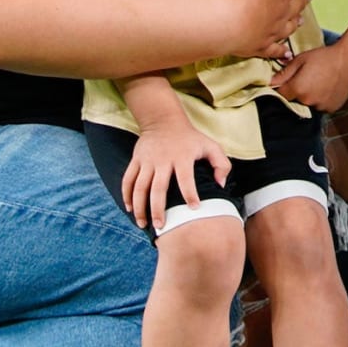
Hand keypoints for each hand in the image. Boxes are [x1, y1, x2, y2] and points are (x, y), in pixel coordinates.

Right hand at [122, 115, 231, 229]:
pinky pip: (128, 179)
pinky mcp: (136, 160)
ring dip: (140, 207)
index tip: (193, 209)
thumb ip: (221, 165)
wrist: (163, 120)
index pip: (186, 178)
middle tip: (161, 226)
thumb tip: (220, 185)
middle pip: (157, 188)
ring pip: (140, 187)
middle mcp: (163, 160)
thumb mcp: (210, 146)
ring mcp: (147, 160)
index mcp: (182, 157)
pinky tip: (130, 209)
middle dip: (158, 208)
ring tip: (143, 224)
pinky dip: (126, 195)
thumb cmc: (191, 138)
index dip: (190, 194)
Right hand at [210, 0, 311, 59]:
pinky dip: (283, 51)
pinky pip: (275, 49)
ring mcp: (273, 31)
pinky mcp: (261, 46)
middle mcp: (282, 13)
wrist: (225, 24)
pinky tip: (287, 53)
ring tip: (301, 19)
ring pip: (289, 26)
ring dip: (296, 21)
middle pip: (297, 4)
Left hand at [270, 41, 347, 112]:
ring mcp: (321, 107)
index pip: (281, 95)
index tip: (286, 82)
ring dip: (309, 97)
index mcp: (298, 89)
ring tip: (319, 81)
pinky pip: (320, 106)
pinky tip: (327, 87)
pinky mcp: (332, 108)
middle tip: (306, 78)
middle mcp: (308, 101)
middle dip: (296, 92)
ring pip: (308, 104)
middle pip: (294, 101)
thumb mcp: (301, 60)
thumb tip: (270, 82)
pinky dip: (321, 99)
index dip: (282, 88)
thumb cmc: (324, 56)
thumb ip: (284, 73)